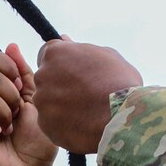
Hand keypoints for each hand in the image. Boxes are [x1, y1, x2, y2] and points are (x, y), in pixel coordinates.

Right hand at [0, 44, 58, 165]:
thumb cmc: (38, 143)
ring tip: (8, 130)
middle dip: (10, 94)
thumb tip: (11, 45)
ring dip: (2, 111)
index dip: (8, 67)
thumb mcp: (38, 102)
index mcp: (2, 87)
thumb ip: (26, 74)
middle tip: (16, 115)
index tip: (22, 87)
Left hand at [33, 39, 142, 153]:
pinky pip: (51, 123)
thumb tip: (65, 40)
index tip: (73, 71)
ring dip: (61, 105)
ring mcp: (42, 102)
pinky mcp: (45, 125)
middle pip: (46, 79)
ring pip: (47, 102)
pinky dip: (63, 124)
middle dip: (60, 84)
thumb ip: (80, 49)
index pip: (47, 53)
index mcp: (55, 54)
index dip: (61, 62)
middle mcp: (43, 76)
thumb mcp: (105, 56)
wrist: (123, 118)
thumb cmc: (119, 82)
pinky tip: (82, 125)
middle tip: (83, 93)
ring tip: (86, 111)